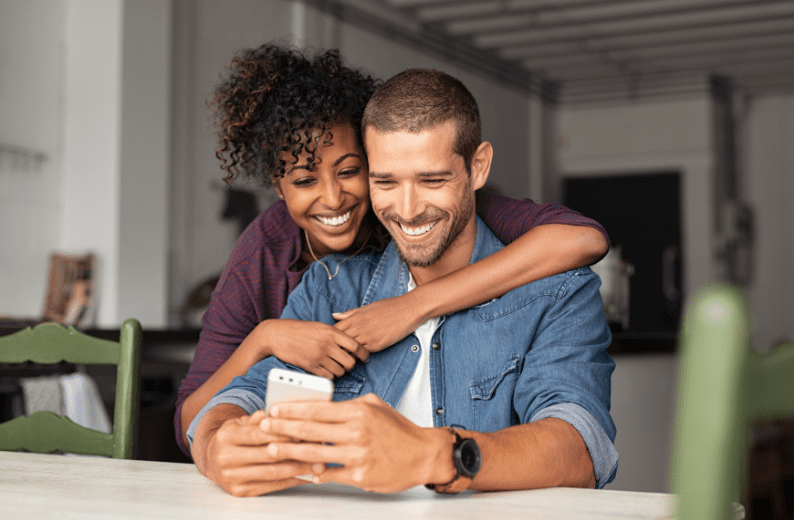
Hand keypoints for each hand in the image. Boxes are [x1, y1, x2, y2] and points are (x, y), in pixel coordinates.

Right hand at [200, 409, 324, 496]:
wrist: (211, 459)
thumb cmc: (234, 437)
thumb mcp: (242, 422)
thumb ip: (261, 418)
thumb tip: (282, 413)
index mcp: (227, 436)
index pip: (259, 434)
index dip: (283, 433)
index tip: (305, 431)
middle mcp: (226, 458)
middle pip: (267, 455)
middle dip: (296, 451)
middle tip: (319, 448)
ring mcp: (231, 477)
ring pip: (271, 473)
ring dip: (298, 469)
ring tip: (318, 464)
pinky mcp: (238, 491)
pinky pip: (269, 486)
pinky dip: (290, 481)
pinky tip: (305, 476)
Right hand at [258, 319, 369, 378]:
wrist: (278, 335)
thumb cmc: (299, 329)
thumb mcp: (320, 326)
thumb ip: (335, 334)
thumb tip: (349, 343)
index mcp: (332, 332)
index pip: (356, 346)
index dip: (364, 354)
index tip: (365, 358)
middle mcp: (328, 345)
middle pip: (350, 362)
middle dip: (351, 365)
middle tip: (347, 364)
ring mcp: (319, 356)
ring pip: (340, 371)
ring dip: (340, 371)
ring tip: (335, 367)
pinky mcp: (311, 367)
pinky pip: (328, 377)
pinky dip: (330, 376)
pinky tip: (326, 371)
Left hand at [260, 394, 453, 492]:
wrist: (423, 454)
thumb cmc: (398, 429)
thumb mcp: (375, 406)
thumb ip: (348, 405)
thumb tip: (321, 406)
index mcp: (358, 411)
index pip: (317, 409)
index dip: (291, 409)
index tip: (274, 409)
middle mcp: (357, 432)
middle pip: (310, 430)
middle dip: (282, 428)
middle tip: (263, 427)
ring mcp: (358, 456)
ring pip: (315, 453)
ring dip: (290, 451)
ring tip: (272, 449)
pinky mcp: (360, 477)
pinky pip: (330, 475)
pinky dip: (314, 473)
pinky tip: (300, 471)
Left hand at [333, 293, 423, 352]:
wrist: (407, 310)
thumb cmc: (388, 307)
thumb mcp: (366, 307)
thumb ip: (350, 314)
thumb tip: (334, 315)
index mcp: (354, 317)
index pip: (334, 330)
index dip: (331, 338)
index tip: (331, 342)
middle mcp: (358, 328)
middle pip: (339, 342)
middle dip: (336, 348)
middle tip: (334, 354)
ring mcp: (367, 337)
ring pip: (349, 350)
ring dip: (347, 354)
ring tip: (345, 358)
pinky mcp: (377, 345)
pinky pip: (363, 353)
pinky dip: (359, 356)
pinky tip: (359, 357)